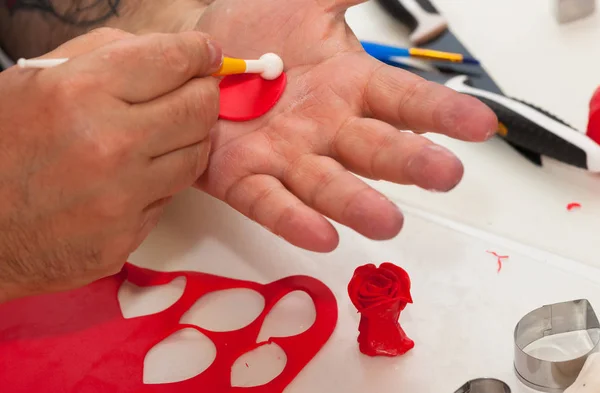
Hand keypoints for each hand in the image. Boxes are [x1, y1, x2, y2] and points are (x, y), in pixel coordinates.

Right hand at [0, 28, 221, 301]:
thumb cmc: (1, 148)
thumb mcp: (34, 80)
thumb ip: (101, 54)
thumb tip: (162, 50)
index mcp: (80, 92)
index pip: (171, 60)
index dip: (198, 52)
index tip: (206, 54)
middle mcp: (109, 144)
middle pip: (198, 109)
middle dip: (203, 95)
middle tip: (195, 93)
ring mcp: (122, 197)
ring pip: (195, 155)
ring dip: (188, 139)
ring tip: (160, 134)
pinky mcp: (127, 236)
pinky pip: (169, 196)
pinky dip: (161, 180)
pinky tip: (133, 175)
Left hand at [193, 0, 497, 251]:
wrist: (198, 64)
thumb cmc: (255, 36)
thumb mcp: (307, 3)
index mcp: (351, 88)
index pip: (407, 101)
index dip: (444, 111)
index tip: (480, 124)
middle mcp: (328, 130)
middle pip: (376, 149)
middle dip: (411, 162)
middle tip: (445, 175)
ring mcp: (288, 159)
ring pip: (329, 185)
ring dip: (358, 205)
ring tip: (388, 222)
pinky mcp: (245, 179)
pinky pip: (271, 202)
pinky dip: (293, 220)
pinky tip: (320, 236)